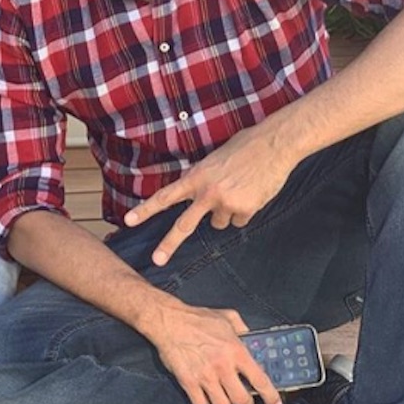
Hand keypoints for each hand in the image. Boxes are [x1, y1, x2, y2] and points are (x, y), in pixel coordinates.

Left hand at [124, 127, 295, 265]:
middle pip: (184, 224)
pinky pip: (239, 221)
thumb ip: (201, 179)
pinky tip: (252, 193)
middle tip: (156, 260)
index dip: (146, 210)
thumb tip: (196, 196)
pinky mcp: (245, 210)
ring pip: (219, 223)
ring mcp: (226, 203)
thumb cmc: (244, 146)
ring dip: (225, 213)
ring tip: (239, 189)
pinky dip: (244, 211)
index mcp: (196, 176)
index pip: (165, 196)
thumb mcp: (213, 159)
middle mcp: (207, 192)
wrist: (274, 144)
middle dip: (169, 244)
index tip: (129, 221)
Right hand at [153, 297, 281, 403]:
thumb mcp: (227, 317)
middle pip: (242, 401)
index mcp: (236, 351)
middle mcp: (223, 367)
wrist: (169, 321)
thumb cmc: (198, 318)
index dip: (271, 397)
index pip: (260, 380)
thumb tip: (251, 338)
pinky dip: (203, 401)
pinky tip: (202, 392)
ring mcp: (205, 377)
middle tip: (243, 401)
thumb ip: (242, 328)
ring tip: (220, 394)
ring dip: (223, 402)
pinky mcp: (188, 382)